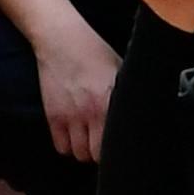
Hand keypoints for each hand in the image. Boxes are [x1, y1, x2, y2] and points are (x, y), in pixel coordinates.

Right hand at [33, 17, 120, 165]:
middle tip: (107, 146)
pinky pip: (61, 147)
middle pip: (97, 154)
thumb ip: (127, 94)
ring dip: (86, 151)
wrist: (62, 40)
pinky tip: (75, 136)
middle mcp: (90, 114)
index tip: (125, 146)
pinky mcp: (53, 117)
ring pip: (78, 154)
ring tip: (91, 141)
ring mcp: (70, 117)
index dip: (122, 148)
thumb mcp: (120, 70)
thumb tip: (140, 110)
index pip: (117, 142)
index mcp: (111, 102)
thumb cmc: (95, 52)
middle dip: (103, 153)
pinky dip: (68, 146)